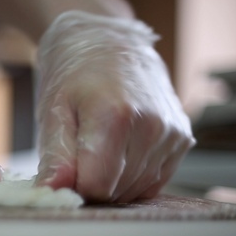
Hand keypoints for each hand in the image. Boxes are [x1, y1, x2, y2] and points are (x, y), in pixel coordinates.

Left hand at [34, 11, 194, 202]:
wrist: (111, 43)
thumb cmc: (76, 76)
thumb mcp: (54, 112)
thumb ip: (56, 157)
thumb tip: (53, 192)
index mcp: (116, 115)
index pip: (96, 186)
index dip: (74, 184)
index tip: (65, 166)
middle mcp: (152, 125)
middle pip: (116, 191)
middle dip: (92, 181)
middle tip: (80, 149)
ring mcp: (172, 133)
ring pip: (135, 189)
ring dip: (112, 180)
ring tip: (100, 143)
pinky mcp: (183, 139)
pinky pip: (153, 181)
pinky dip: (132, 176)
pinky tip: (119, 149)